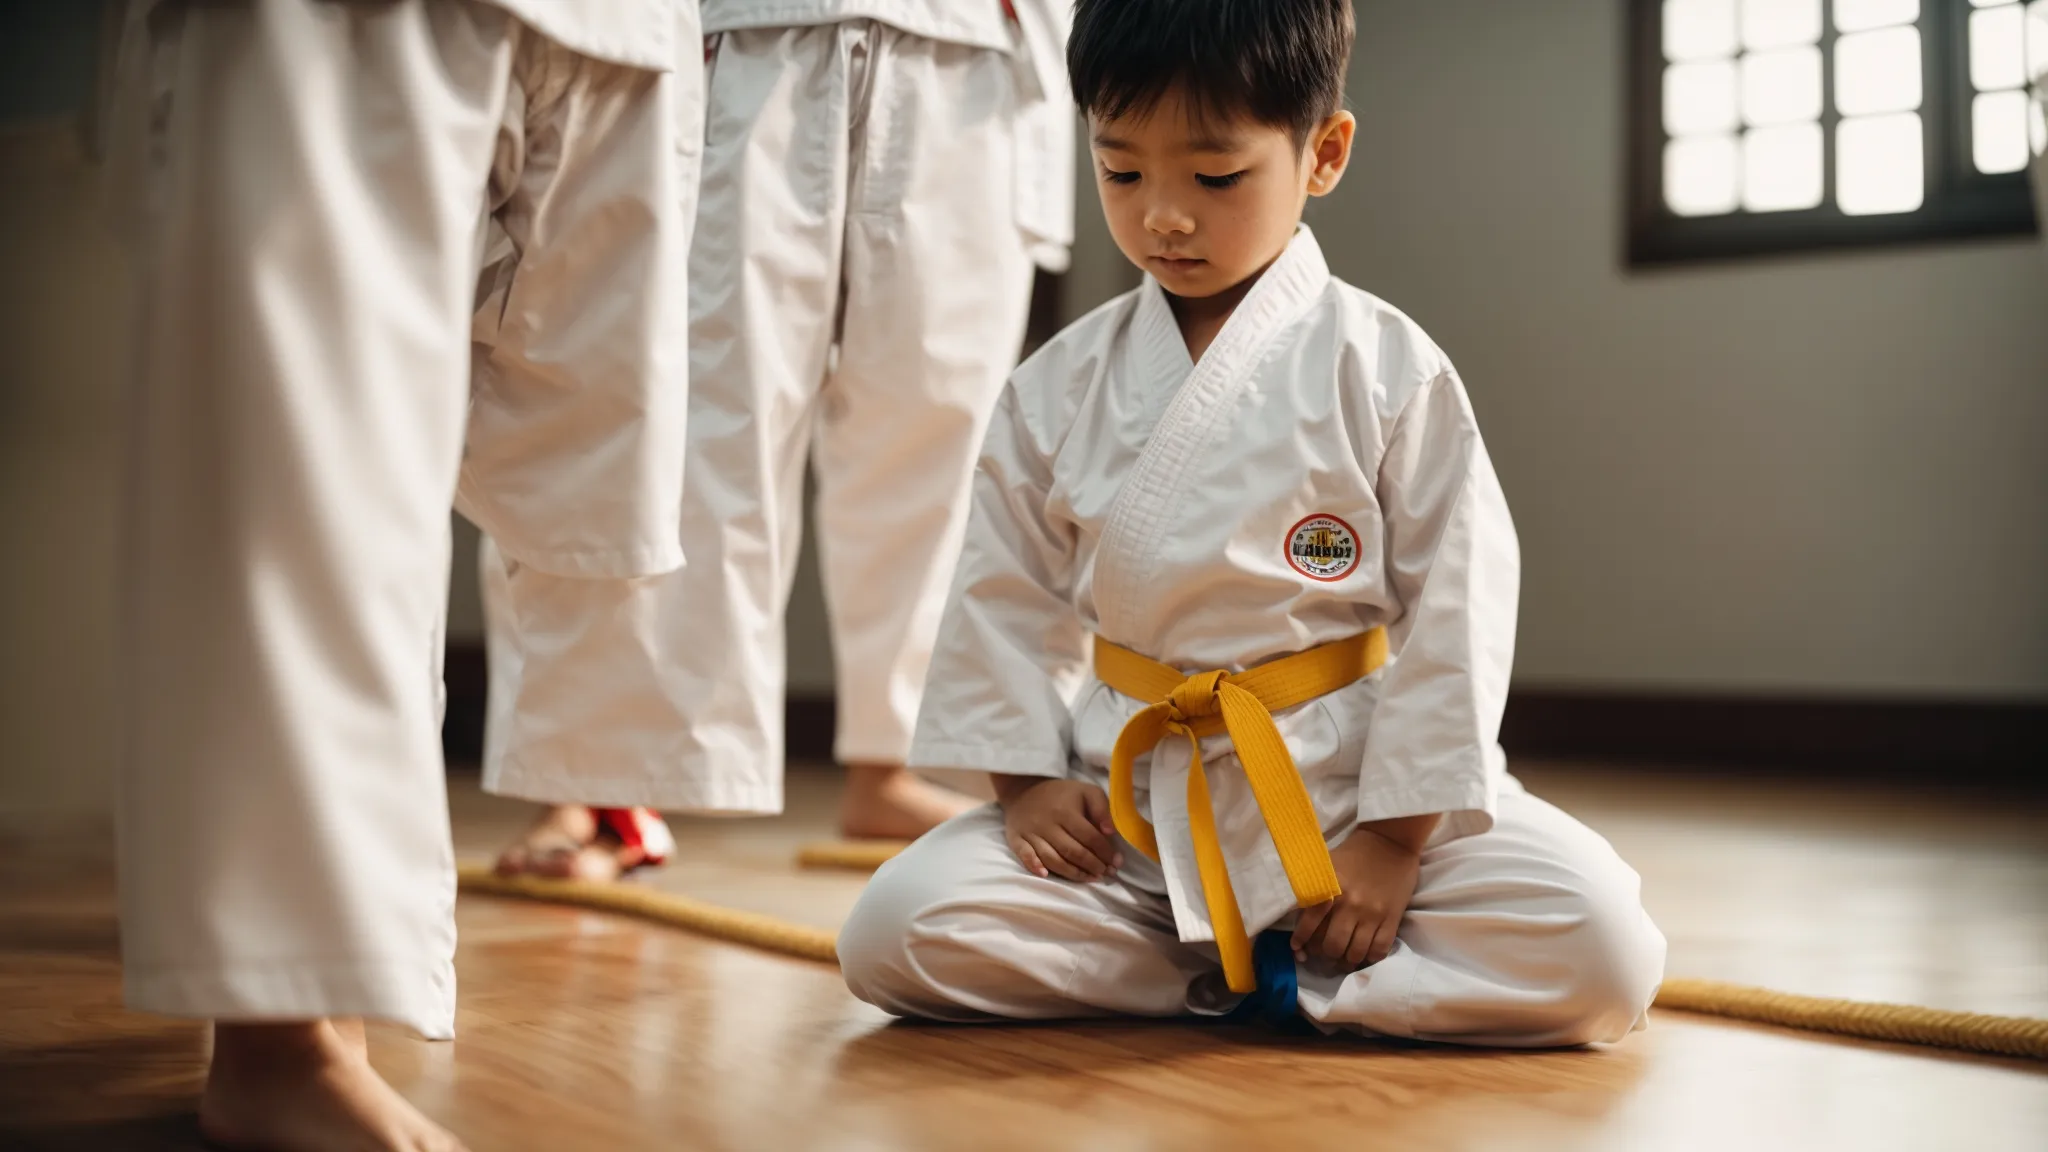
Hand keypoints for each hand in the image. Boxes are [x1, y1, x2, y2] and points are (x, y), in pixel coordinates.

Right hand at [995, 776, 1123, 882]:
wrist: (1023, 788)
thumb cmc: (1061, 794)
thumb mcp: (1086, 792)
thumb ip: (1102, 809)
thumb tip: (1111, 832)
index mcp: (1066, 811)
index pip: (1089, 837)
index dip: (1105, 852)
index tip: (1117, 862)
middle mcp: (1048, 824)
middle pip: (1072, 851)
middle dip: (1092, 865)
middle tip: (1106, 873)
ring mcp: (1030, 833)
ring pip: (1052, 859)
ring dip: (1072, 873)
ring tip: (1089, 878)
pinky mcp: (1016, 839)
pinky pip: (1025, 856)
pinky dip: (1034, 866)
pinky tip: (1046, 876)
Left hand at [1290, 824, 1425, 970]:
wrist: (1391, 841)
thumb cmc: (1354, 853)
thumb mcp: (1326, 863)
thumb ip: (1310, 885)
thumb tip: (1294, 910)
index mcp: (1331, 888)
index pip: (1310, 923)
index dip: (1301, 940)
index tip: (1298, 949)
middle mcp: (1351, 904)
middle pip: (1332, 945)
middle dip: (1324, 956)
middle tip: (1322, 955)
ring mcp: (1373, 913)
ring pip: (1355, 953)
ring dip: (1345, 962)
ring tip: (1340, 961)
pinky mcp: (1392, 919)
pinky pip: (1379, 950)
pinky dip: (1368, 959)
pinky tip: (1362, 957)